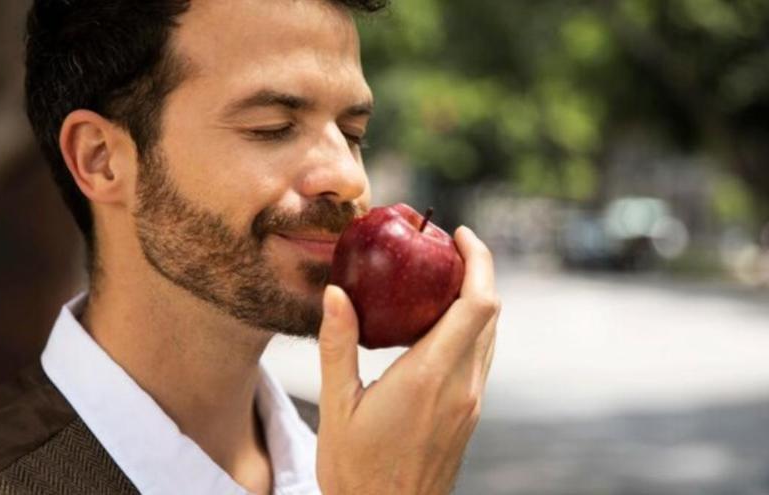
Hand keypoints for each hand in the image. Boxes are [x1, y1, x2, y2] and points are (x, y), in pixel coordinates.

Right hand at [316, 226, 498, 494]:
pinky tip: (437, 324)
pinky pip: (481, 357)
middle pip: (491, 313)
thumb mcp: (337, 406)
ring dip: (476, 300)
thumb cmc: (356, 470)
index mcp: (430, 377)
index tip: (460, 234)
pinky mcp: (469, 415)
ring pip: (489, 335)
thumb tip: (336, 293)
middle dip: (478, 271)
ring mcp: (470, 403)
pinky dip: (470, 328)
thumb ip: (338, 345)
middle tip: (447, 247)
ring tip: (441, 279)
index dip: (479, 261)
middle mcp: (462, 387)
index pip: (477, 305)